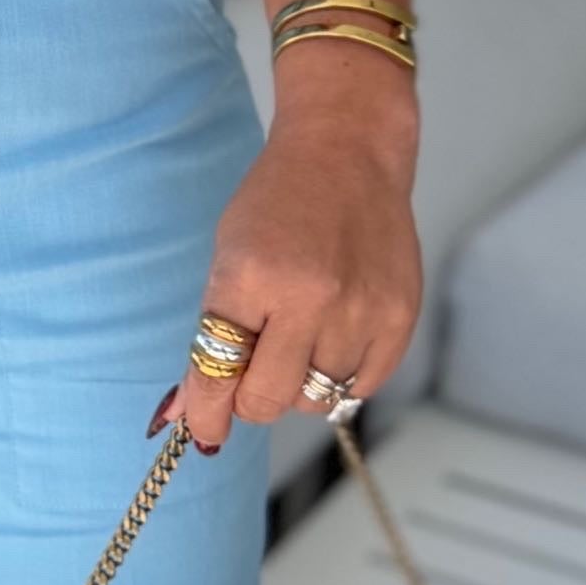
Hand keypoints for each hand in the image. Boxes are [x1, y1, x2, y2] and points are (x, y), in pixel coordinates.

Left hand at [155, 63, 421, 453]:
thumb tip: (185, 415)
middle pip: (269, 401)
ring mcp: (361, 310)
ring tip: (298, 339)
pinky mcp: (400, 317)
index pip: (218, 374)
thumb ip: (210, 336)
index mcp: (252, 277)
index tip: (202, 430)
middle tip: (250, 375)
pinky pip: (362, 387)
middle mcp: (310, 298)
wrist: (347, 154)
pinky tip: (332, 338)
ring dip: (297, 385)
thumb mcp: (228, 258)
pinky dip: (340, 377)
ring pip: (316, 400)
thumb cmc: (278, 203)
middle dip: (249, 400)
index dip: (205, 414)